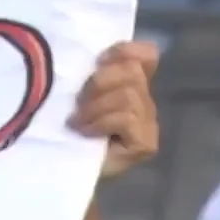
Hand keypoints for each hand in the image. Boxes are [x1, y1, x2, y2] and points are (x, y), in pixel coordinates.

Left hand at [68, 40, 158, 177]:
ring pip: (127, 96)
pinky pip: (126, 118)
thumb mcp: (79, 95)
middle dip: (98, 83)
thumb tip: (86, 54)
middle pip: (132, 72)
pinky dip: (100, 122)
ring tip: (78, 121)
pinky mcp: (146, 144)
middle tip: (77, 103)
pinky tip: (86, 131)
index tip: (97, 60)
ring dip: (95, 107)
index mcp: (133, 83)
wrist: (69, 169)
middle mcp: (147, 100)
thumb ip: (91, 74)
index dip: (123, 50)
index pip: (146, 54)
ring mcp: (150, 124)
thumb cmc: (72, 129)